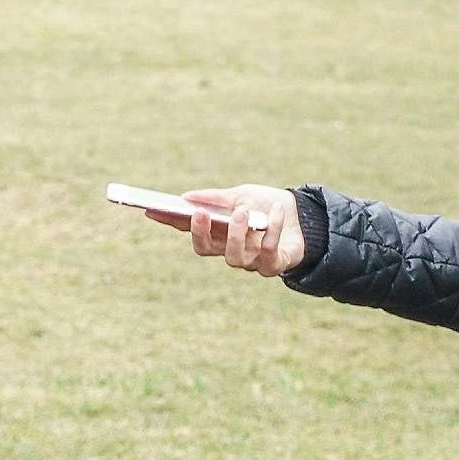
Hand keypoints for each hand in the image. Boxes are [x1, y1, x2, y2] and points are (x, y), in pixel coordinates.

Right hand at [166, 186, 305, 275]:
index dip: (170, 221)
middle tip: (200, 214)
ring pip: (234, 257)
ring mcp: (251, 260)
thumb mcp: (242, 194)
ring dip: (236, 233)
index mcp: (218, 232)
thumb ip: (217, 199)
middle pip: (206, 249)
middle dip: (201, 233)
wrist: (306, 216)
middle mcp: (230, 249)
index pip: (189, 229)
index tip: (152, 209)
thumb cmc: (269, 205)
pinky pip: (268, 251)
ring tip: (242, 212)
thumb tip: (185, 198)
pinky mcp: (274, 265)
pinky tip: (274, 211)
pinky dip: (271, 228)